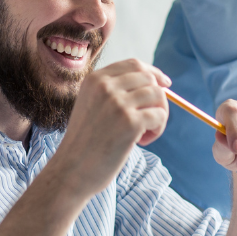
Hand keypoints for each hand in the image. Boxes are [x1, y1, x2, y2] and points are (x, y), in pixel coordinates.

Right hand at [54, 59, 169, 198]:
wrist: (71, 171)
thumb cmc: (85, 143)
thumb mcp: (91, 105)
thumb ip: (115, 92)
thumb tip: (157, 84)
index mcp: (95, 79)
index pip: (134, 64)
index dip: (153, 73)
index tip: (165, 85)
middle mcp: (105, 86)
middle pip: (149, 78)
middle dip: (158, 98)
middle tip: (150, 120)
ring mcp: (118, 103)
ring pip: (158, 96)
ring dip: (159, 115)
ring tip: (145, 133)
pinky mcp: (130, 123)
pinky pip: (160, 115)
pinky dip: (158, 129)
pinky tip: (142, 142)